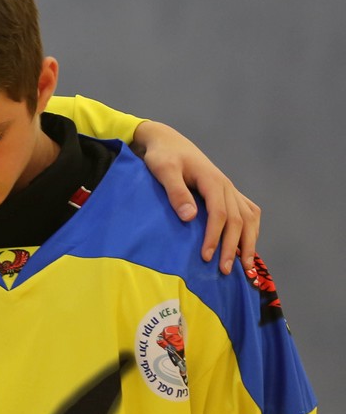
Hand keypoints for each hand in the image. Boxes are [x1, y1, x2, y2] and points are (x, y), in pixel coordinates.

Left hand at [133, 119, 260, 273]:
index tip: (206, 257)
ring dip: (249, 242)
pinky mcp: (227, 194)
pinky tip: (246, 248)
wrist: (167, 142)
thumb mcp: (164, 170)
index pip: (220, 214)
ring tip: (246, 267)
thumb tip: (190, 217)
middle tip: (224, 271)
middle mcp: (226, 186)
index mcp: (213, 181)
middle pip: (238, 220)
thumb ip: (176, 192)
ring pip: (249, 218)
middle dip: (233, 247)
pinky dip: (250, 231)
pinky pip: (248, 212)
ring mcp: (229, 190)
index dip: (215, 237)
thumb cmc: (162, 156)